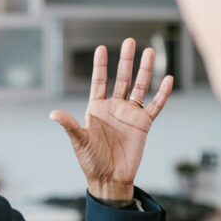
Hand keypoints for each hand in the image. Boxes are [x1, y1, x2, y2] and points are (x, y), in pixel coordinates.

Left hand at [51, 40, 173, 200]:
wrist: (109, 179)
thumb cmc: (91, 161)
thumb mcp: (79, 141)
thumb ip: (70, 125)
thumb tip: (53, 114)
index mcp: (97, 109)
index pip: (100, 82)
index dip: (100, 66)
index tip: (101, 48)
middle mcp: (114, 108)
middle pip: (122, 78)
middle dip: (126, 60)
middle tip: (130, 41)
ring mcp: (130, 115)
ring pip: (140, 87)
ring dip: (146, 70)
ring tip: (151, 52)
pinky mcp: (144, 124)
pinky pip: (155, 106)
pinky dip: (162, 93)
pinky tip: (167, 78)